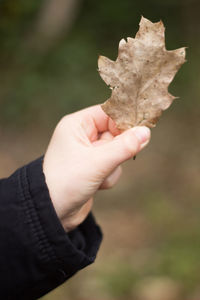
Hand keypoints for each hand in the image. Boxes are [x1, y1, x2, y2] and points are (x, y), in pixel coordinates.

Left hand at [43, 105, 150, 230]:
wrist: (52, 212)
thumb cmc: (67, 182)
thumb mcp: (98, 162)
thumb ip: (124, 146)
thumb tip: (146, 132)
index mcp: (77, 125)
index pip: (108, 113)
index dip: (124, 121)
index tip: (141, 131)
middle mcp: (82, 136)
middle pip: (115, 132)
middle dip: (117, 150)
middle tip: (113, 160)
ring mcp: (87, 153)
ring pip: (116, 151)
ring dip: (112, 166)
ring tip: (98, 176)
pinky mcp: (92, 168)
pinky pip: (112, 165)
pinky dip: (109, 176)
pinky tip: (97, 185)